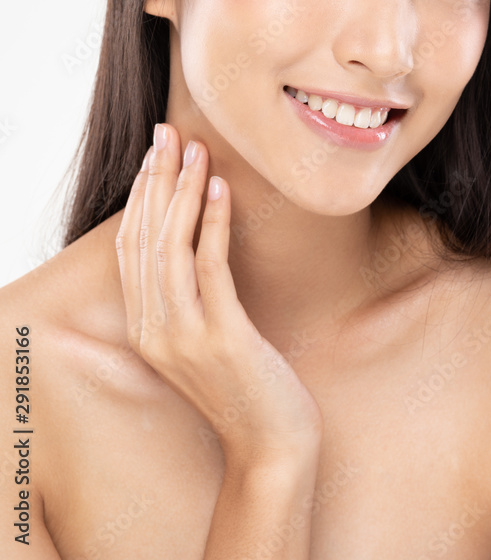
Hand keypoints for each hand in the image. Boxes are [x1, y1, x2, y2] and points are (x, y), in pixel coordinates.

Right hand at [115, 123, 322, 463]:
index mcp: (145, 328)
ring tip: (196, 150)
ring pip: (171, 247)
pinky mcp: (220, 339)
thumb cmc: (247, 387)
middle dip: (156, 179)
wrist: (271, 448)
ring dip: (183, 191)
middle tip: (168, 132)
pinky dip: (211, 223)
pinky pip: (209, 268)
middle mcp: (154, 330)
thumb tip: (198, 237)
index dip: (141, 195)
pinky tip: (219, 189)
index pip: (130, 247)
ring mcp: (184, 337)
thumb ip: (190, 297)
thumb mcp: (205, 337)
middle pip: (144, 237)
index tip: (155, 152)